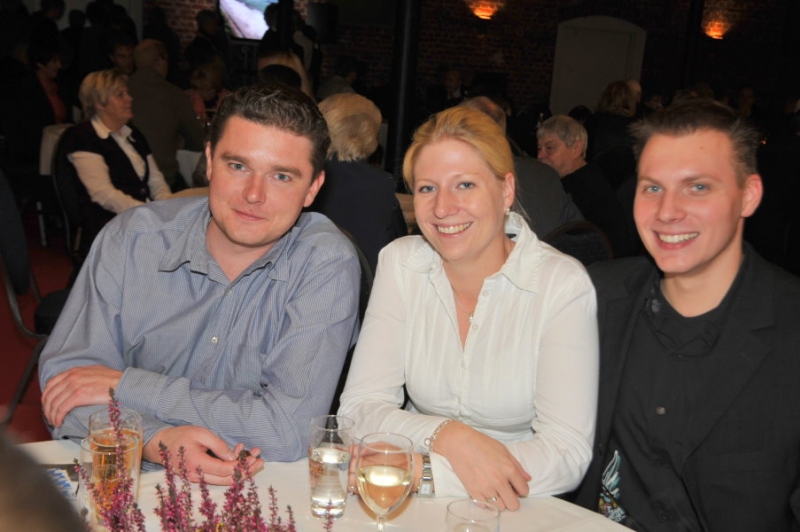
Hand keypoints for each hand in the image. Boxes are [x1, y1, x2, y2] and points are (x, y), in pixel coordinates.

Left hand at [41, 365, 122, 427]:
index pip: (51, 383)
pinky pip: (62, 409)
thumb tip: (76, 385)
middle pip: (50, 394)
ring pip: (54, 403)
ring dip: (51, 415)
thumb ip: (82, 376)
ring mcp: (74, 385)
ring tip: (55, 422)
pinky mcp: (79, 395)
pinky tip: (59, 422)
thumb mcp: (94, 372)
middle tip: (50, 417)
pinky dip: (58, 417)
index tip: (48, 405)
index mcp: (74, 371)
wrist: (123, 384)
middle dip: (47, 408)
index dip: (46, 396)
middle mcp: (72, 377)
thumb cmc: (113, 380)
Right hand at [144, 426, 263, 484]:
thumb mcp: (201, 433)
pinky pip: (217, 476)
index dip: (241, 466)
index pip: (225, 471)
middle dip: (246, 471)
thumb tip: (233, 457)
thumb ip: (218, 445)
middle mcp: (197, 476)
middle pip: (227, 479)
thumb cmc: (181, 436)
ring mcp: (197, 478)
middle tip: (260, 460)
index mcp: (197, 463)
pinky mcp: (199, 477)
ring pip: (224, 480)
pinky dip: (230, 468)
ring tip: (254, 457)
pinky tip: (238, 454)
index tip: (253, 457)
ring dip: (241, 470)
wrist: (161, 444)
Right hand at [434, 422, 530, 510]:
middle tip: (507, 492)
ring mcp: (486, 489)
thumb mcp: (503, 450)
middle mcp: (499, 481)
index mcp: (509, 469)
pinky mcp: (474, 493)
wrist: (459, 444)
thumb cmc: (481, 443)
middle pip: (514, 505)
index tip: (516, 487)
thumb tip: (528, 479)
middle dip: (512, 500)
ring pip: (501, 508)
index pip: (524, 490)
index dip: (522, 489)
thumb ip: (517, 466)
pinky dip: (487, 501)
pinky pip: (486, 506)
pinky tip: (485, 491)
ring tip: (494, 491)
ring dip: (500, 501)